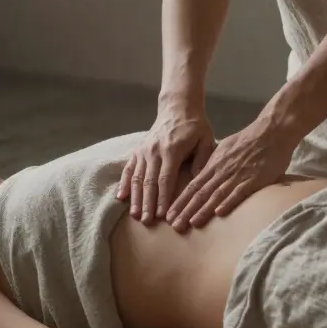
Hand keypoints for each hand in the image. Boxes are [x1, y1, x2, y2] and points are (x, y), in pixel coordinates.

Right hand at [118, 103, 215, 223]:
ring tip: (135, 215)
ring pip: (137, 177)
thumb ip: (203, 161)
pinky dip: (124, 183)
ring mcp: (144, 150)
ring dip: (135, 197)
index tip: (163, 215)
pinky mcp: (138, 150)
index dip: (163, 198)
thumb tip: (201, 182)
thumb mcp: (206, 140)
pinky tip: (120, 197)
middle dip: (147, 203)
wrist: (178, 106)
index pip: (166, 179)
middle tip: (147, 221)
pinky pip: (128, 168)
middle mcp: (154, 151)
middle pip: (149, 182)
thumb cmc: (195, 125)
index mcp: (172, 150)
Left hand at [166, 116, 293, 231]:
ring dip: (203, 210)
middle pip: (200, 193)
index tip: (169, 215)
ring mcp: (236, 175)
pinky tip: (219, 214)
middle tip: (174, 226)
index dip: (180, 201)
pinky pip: (238, 192)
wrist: (271, 132)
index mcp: (214, 164)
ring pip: (216, 195)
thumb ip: (215, 164)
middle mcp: (221, 171)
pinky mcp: (253, 179)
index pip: (193, 186)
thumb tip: (203, 175)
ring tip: (191, 223)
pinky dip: (228, 202)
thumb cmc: (249, 141)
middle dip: (186, 210)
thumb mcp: (225, 149)